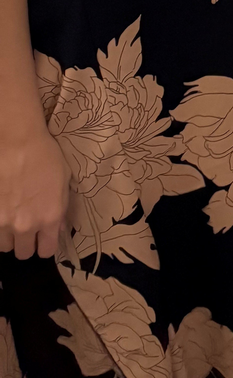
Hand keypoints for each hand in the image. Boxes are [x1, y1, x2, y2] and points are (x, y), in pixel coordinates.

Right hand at [0, 125, 69, 259]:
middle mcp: (25, 225)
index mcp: (49, 218)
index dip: (45, 245)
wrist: (17, 141)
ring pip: (5, 246)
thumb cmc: (45, 155)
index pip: (46, 251)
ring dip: (10, 236)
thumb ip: (61, 208)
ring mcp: (3, 222)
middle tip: (27, 227)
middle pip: (23, 253)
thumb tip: (58, 227)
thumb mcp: (64, 180)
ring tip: (13, 218)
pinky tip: (4, 211)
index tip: (43, 238)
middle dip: (26, 242)